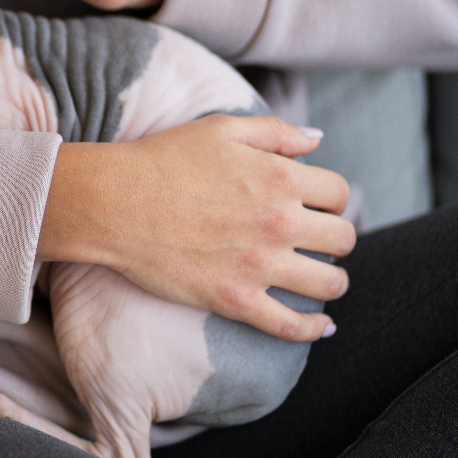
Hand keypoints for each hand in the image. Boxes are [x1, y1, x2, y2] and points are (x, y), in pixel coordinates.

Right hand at [36, 115, 356, 342]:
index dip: (331, 199)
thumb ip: (276, 131)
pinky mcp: (235, 299)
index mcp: (281, 177)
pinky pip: (291, 325)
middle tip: (315, 241)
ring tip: (317, 278)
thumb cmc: (163, 160)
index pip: (338, 193)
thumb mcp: (221, 128)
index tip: (317, 206)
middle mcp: (280, 222)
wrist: (115, 202)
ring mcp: (259, 265)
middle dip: (334, 238)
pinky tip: (321, 326)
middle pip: (342, 238)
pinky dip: (313, 328)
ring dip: (331, 281)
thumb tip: (316, 140)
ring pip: (329, 284)